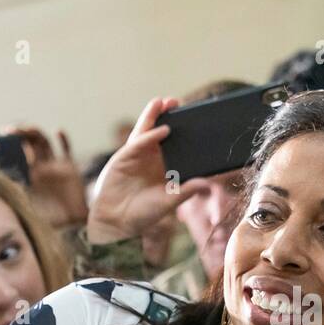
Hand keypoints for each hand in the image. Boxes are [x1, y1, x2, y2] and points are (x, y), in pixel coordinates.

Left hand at [8, 125, 86, 229]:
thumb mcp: (24, 205)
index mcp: (25, 175)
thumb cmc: (47, 220)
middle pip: (27, 144)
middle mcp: (38, 167)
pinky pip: (66, 150)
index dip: (6, 145)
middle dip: (18, 135)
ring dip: (34, 133)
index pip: (14, 154)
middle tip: (8, 132)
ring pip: (43, 142)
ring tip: (25, 130)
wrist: (71, 227)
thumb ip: (13, 193)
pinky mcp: (69, 167)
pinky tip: (58, 131)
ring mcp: (54, 166)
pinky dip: (63, 140)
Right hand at [85, 97, 213, 244]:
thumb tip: (206, 184)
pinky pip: (138, 144)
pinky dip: (150, 136)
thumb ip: (186, 191)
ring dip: (154, 116)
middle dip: (168, 116)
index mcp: (161, 166)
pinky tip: (162, 130)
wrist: (117, 222)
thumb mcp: (169, 201)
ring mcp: (136, 156)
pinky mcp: (123, 158)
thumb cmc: (143, 214)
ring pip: (146, 131)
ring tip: (163, 102)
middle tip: (178, 102)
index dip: (181, 131)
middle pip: (159, 132)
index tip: (194, 118)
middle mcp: (149, 158)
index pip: (174, 144)